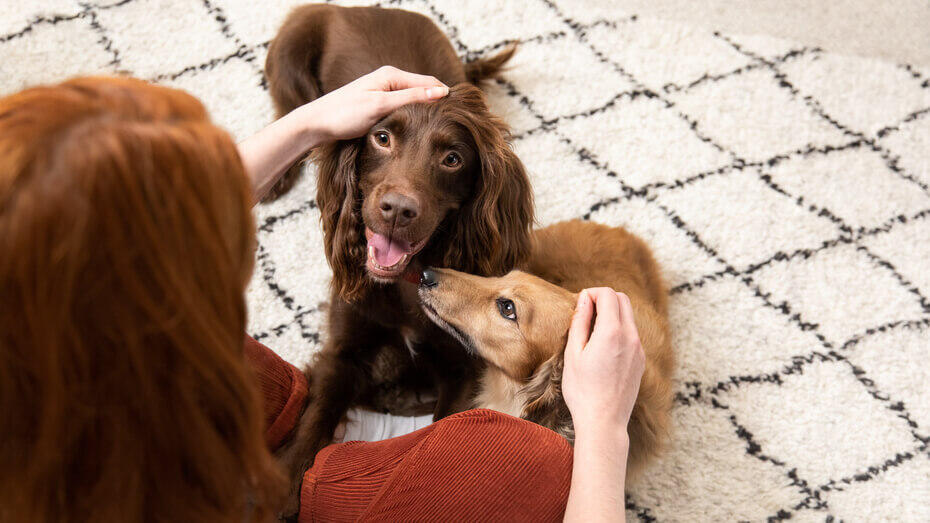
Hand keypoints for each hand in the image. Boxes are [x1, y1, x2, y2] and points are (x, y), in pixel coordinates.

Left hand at [301, 65, 448, 141]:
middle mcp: (389, 80)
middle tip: (456, 120)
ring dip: (426, 110)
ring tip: (441, 125)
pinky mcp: (379, 104)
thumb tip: (441, 92)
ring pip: (414, 100)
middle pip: (422, 90)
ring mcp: (384, 92)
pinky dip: (415, 115)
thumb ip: (411, 98)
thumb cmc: (345, 113)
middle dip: (437, 102)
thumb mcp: (381, 106)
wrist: (317, 123)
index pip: (429, 81)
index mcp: (391, 75)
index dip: (445, 94)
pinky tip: (420, 127)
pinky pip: (404, 108)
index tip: (462, 110)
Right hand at [562, 288, 644, 438]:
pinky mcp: (640, 361)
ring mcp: (639, 349)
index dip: (592, 293)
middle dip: (604, 298)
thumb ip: (580, 321)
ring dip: (612, 314)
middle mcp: (631, 337)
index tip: (580, 303)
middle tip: (586, 312)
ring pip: (629, 316)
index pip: (608, 294)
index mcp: (612, 332)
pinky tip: (603, 347)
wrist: (603, 422)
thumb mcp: (573, 353)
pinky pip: (632, 334)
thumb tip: (584, 298)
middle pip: (623, 300)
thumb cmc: (582, 390)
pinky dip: (619, 329)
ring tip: (592, 331)